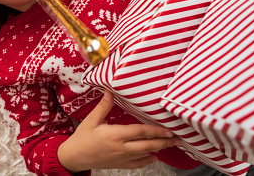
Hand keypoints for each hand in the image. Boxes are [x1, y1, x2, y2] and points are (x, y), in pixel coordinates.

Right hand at [57, 91, 181, 172]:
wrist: (76, 156)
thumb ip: (104, 106)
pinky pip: (138, 164)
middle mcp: (121, 148)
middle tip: (178, 138)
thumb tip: (110, 90)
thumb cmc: (83, 137)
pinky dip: (148, 160)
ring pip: (145, 154)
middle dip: (164, 141)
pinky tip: (155, 156)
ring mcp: (122, 158)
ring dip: (159, 149)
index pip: (141, 132)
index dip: (156, 131)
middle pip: (148, 144)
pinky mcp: (120, 164)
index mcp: (115, 135)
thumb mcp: (92, 119)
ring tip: (170, 143)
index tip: (168, 129)